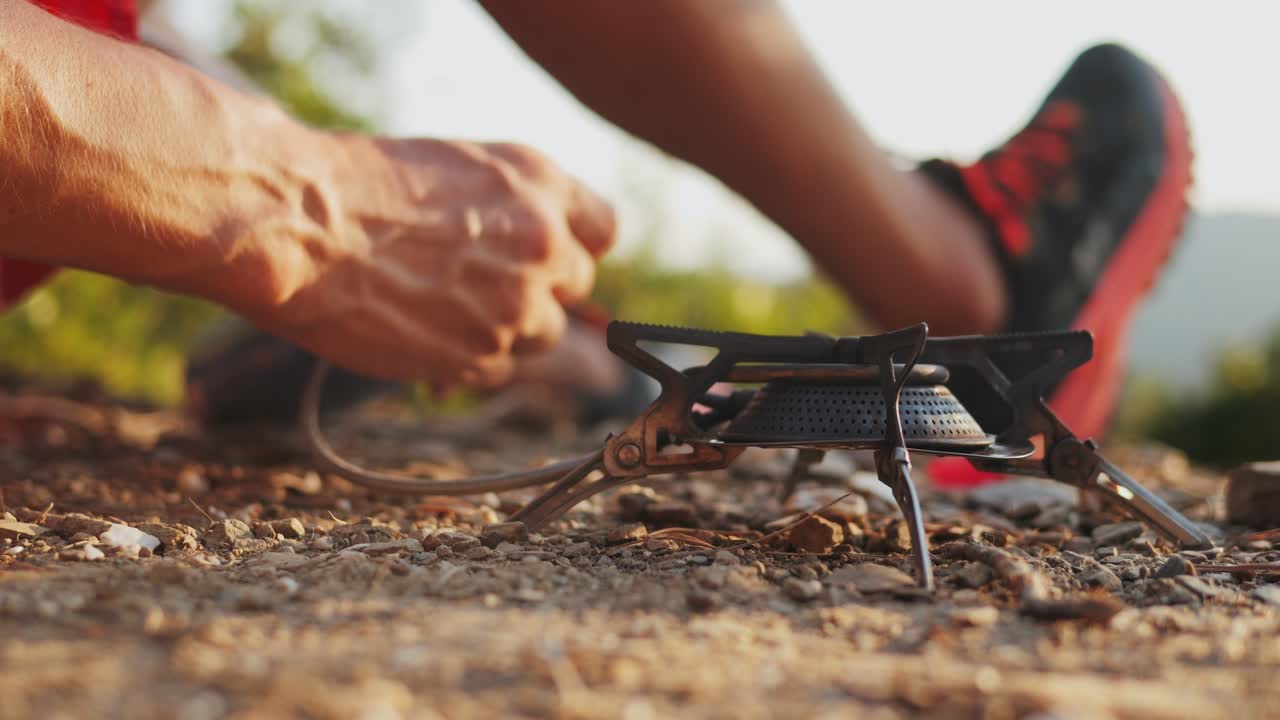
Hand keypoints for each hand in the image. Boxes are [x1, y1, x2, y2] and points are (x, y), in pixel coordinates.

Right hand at [239, 136, 615, 386]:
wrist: (299, 228)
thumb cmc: (358, 188)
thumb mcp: (456, 170)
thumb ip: (514, 210)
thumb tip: (550, 253)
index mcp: (539, 184)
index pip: (602, 231)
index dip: (572, 246)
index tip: (548, 257)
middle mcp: (543, 244)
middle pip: (577, 286)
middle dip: (539, 288)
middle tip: (480, 283)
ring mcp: (516, 306)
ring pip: (543, 334)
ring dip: (505, 328)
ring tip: (439, 304)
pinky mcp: (481, 356)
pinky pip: (499, 369)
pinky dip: (469, 359)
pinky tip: (420, 330)